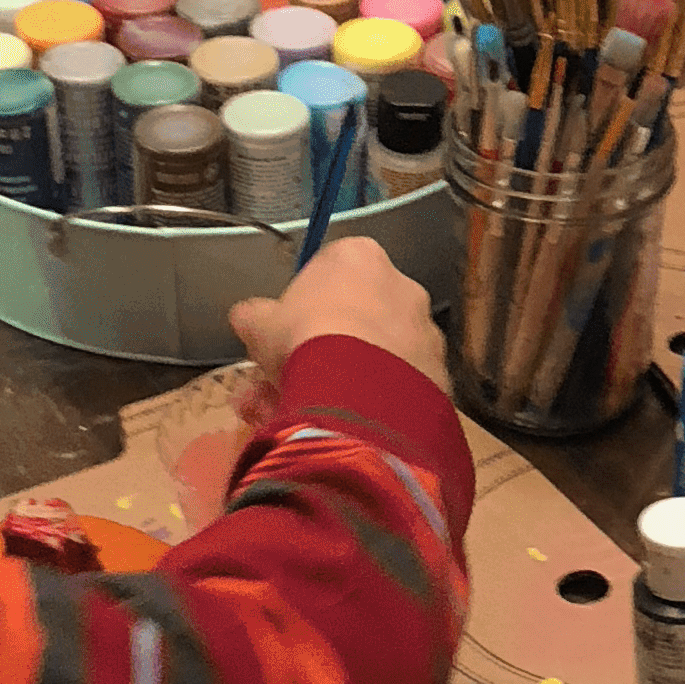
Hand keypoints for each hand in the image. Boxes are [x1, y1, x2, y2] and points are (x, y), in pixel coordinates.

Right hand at [227, 239, 447, 400]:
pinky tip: (346, 426)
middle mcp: (402, 285)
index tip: (284, 341)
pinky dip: (374, 403)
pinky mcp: (440, 372)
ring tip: (308, 417)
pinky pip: (398, 386)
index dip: (300, 310)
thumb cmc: (304, 339)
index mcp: (358, 257)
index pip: (327, 274)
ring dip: (342, 382)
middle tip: (284, 389)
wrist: (359, 393)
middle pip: (353, 318)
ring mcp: (425, 330)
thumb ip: (254, 317)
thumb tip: (244, 316)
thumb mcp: (260, 325)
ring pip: (375, 356)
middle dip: (316, 354)